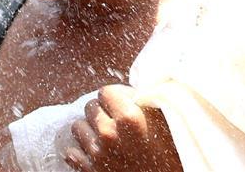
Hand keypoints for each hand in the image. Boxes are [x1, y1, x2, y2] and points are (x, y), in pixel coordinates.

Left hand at [63, 84, 181, 171]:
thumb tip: (127, 88)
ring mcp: (98, 154)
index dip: (115, 97)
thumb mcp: (164, 121)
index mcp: (129, 118)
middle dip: (102, 111)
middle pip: (90, 106)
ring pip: (78, 127)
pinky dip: (81, 151)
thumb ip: (144, 100)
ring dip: (90, 130)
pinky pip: (71, 153)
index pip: (105, 91)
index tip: (123, 105)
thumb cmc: (173, 155)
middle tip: (116, 122)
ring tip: (107, 137)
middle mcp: (109, 134)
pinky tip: (97, 152)